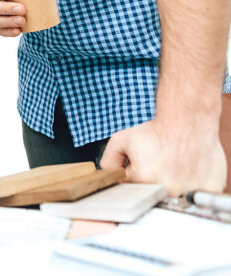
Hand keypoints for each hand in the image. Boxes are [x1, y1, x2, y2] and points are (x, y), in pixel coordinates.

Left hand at [100, 119, 225, 196]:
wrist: (188, 122)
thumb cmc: (157, 131)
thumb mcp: (121, 140)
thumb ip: (109, 160)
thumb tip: (108, 176)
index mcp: (144, 180)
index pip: (133, 186)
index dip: (135, 174)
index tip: (142, 163)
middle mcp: (167, 190)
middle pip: (153, 192)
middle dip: (151, 179)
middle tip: (159, 161)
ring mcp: (189, 192)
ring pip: (175, 194)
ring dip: (172, 183)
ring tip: (173, 163)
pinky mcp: (209, 190)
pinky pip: (196, 193)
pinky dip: (192, 183)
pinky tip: (188, 167)